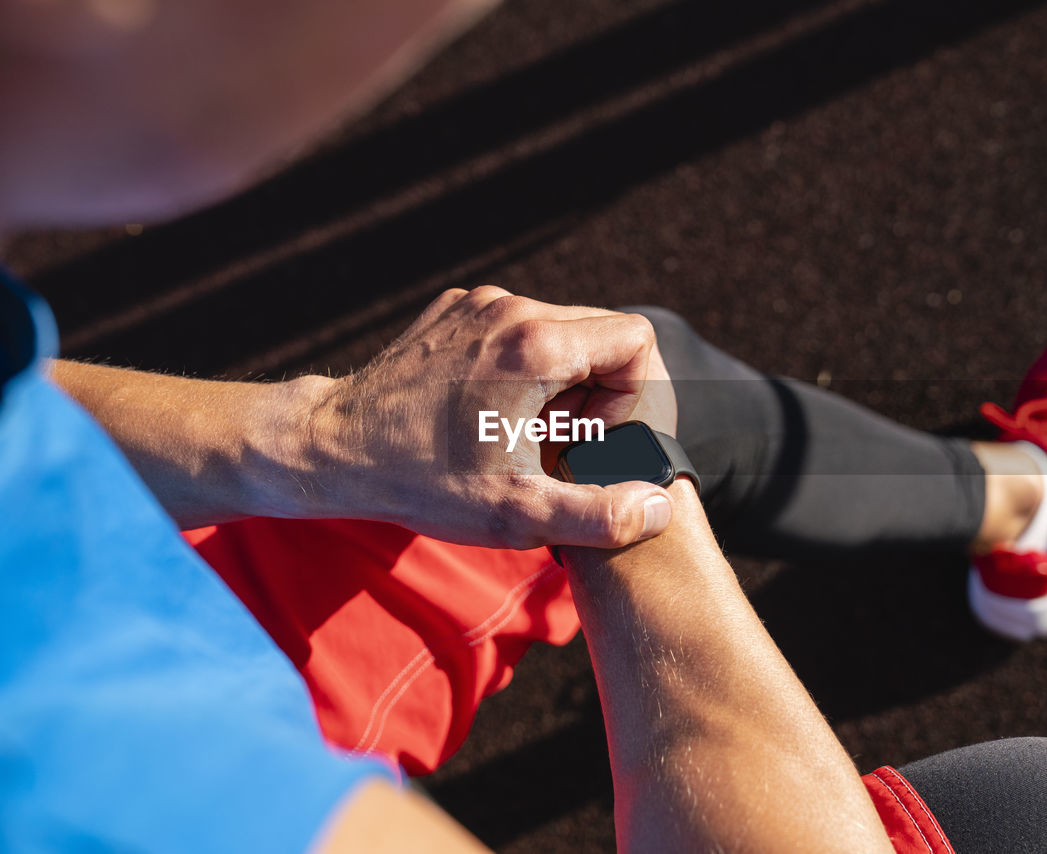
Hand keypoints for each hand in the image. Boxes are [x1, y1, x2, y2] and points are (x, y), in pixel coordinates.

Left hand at [304, 287, 676, 548]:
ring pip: (561, 328)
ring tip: (520, 429)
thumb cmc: (422, 481)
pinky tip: (488, 409)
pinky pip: (518, 326)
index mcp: (536, 347)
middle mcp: (511, 308)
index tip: (585, 438)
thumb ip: (600, 514)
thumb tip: (660, 507)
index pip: (635, 341)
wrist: (331, 450)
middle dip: (596, 390)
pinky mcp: (455, 309)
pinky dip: (521, 365)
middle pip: (601, 332)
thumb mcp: (517, 512)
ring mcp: (479, 303)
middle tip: (554, 441)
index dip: (627, 396)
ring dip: (559, 379)